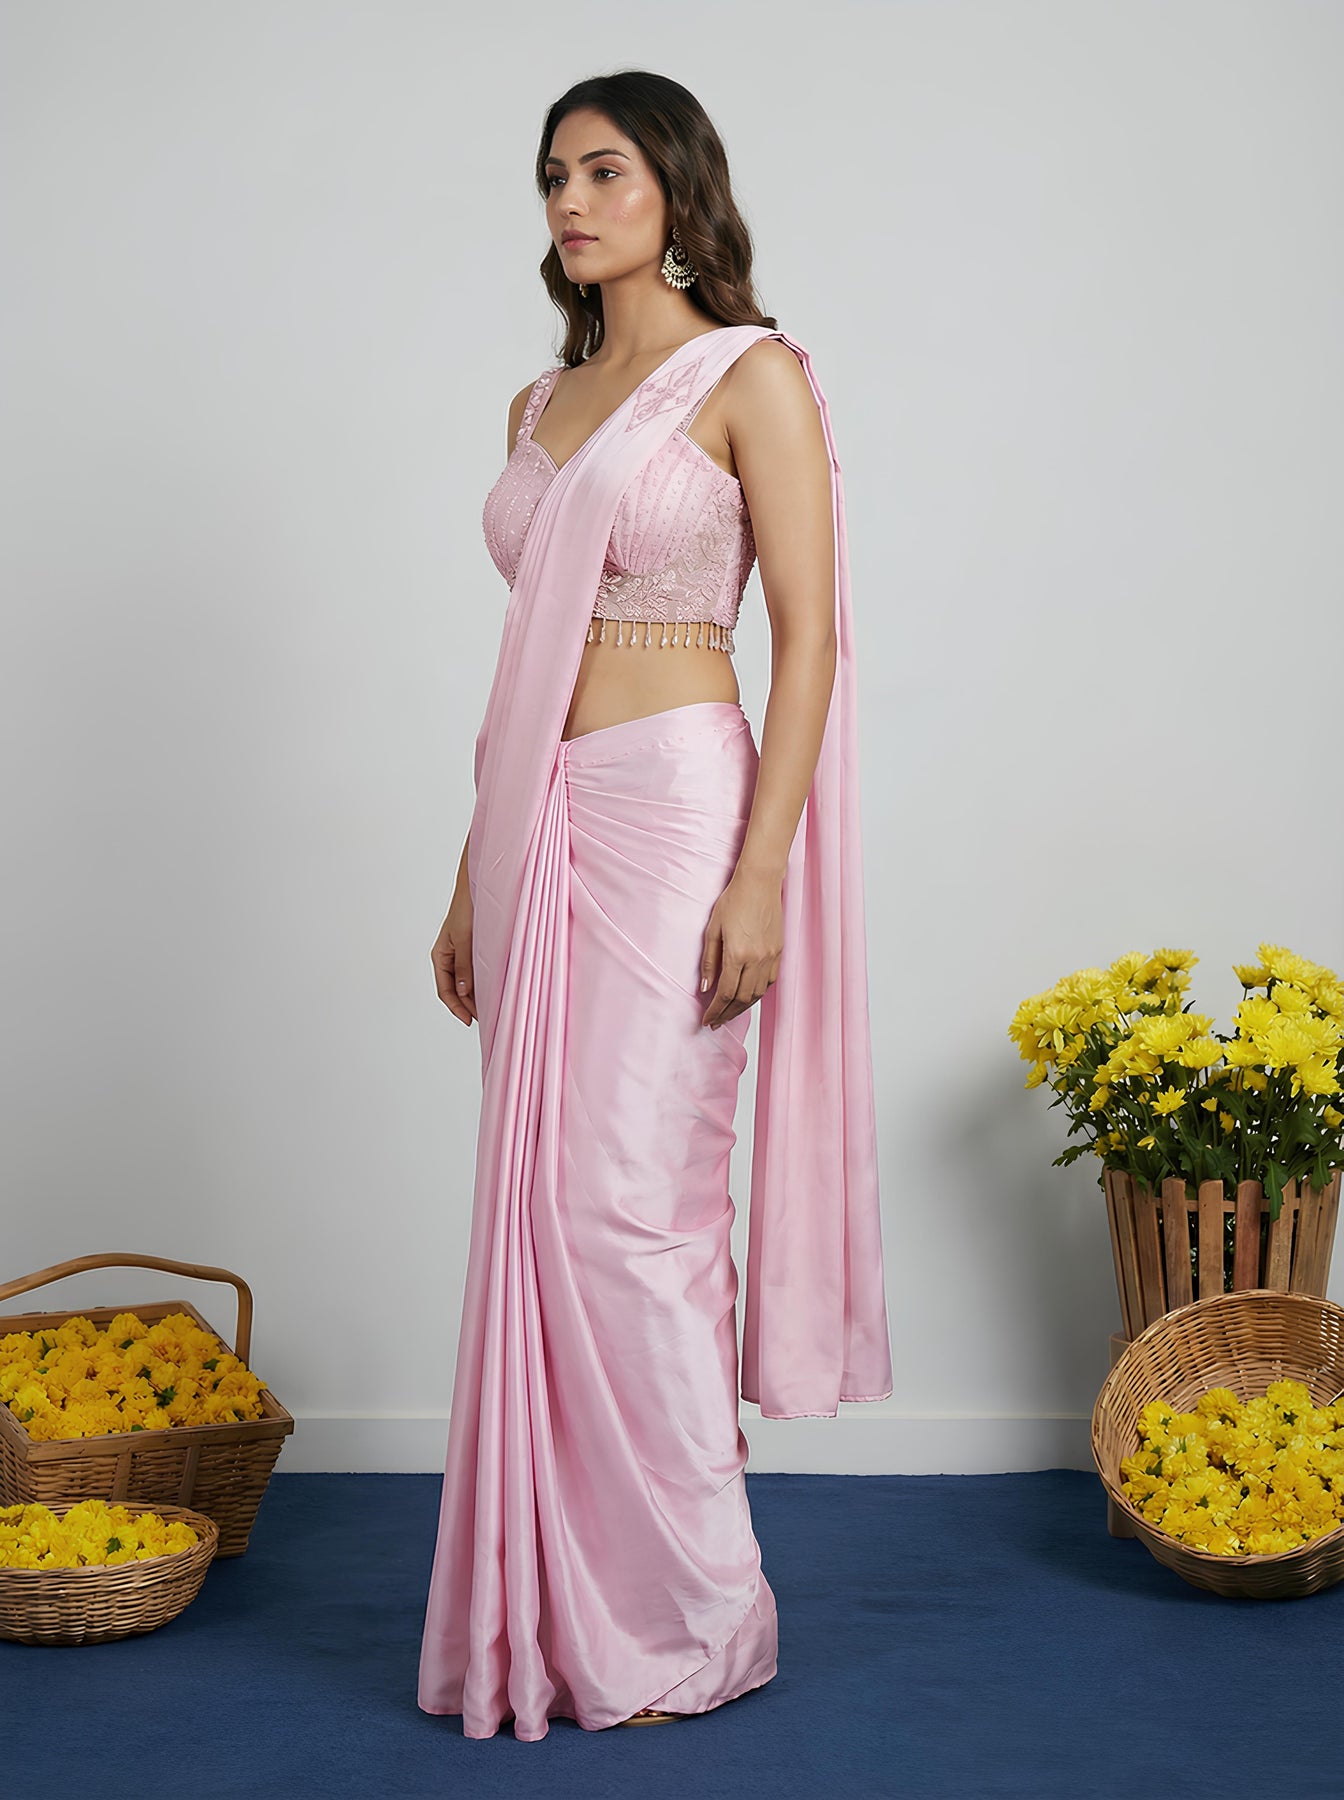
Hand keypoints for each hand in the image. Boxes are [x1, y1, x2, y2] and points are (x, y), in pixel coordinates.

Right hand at [431, 883, 476, 1025]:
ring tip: (490, 1008)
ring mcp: (461, 955)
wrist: (476, 888)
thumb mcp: (464, 940)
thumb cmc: (465, 909)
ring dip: (475, 996)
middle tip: (485, 1019)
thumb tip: (463, 992)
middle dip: (467, 1005)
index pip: (445, 991)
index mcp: (440, 956)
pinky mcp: (473, 950)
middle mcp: (449, 958)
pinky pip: (474, 972)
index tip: (470, 1020)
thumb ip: (464, 966)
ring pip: (465, 983)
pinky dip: (481, 983)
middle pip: (455, 990)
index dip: (456, 1008)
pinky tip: (492, 990)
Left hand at [699, 868, 782, 1029]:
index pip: (725, 993)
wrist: (760, 883)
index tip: (707, 1020)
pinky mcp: (779, 952)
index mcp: (738, 954)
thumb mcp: (712, 929)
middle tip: (716, 1022)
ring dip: (742, 1007)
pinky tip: (747, 996)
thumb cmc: (734, 900)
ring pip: (758, 994)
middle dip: (727, 1014)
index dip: (715, 1010)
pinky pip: (769, 982)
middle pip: (742, 999)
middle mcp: (757, 959)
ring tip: (729, 1013)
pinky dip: (757, 994)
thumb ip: (709, 961)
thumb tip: (705, 988)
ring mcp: (770, 957)